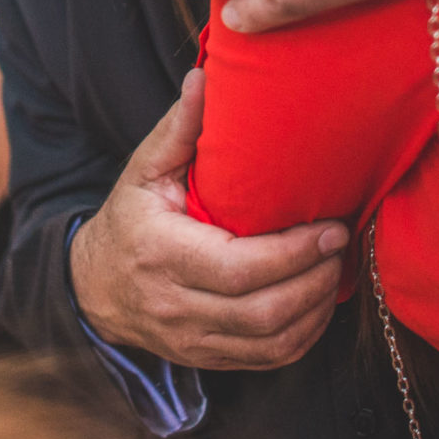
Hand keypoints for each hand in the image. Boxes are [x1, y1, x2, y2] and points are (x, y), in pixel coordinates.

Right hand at [70, 69, 347, 369]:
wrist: (94, 287)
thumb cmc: (129, 219)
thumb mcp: (144, 169)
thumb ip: (179, 128)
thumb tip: (205, 78)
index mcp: (161, 254)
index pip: (239, 269)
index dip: (294, 254)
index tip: (332, 228)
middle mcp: (175, 305)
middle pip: (262, 311)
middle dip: (316, 281)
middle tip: (344, 246)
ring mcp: (191, 341)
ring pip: (271, 343)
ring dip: (316, 310)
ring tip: (337, 271)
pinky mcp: (207, 359)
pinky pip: (267, 360)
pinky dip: (302, 336)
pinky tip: (318, 303)